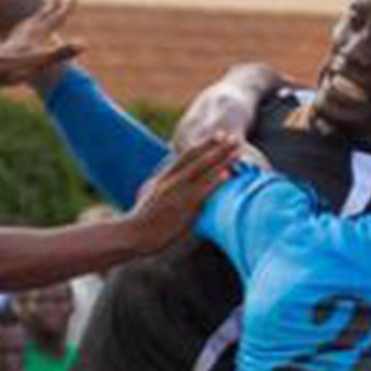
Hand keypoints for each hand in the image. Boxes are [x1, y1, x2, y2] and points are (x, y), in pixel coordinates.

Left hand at [0, 0, 80, 83]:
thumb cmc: (16, 66)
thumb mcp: (43, 60)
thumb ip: (63, 51)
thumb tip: (85, 44)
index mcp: (38, 32)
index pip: (56, 17)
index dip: (67, 8)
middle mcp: (28, 30)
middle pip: (44, 14)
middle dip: (53, 5)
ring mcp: (18, 35)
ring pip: (32, 19)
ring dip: (40, 12)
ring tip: (44, 8)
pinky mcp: (9, 42)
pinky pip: (21, 27)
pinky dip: (26, 23)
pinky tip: (23, 28)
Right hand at [123, 133, 242, 252]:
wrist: (132, 234)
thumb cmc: (139, 221)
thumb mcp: (146, 195)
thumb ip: (158, 185)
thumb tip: (162, 179)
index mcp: (163, 177)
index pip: (186, 155)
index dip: (204, 144)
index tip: (218, 136)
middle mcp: (171, 180)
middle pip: (198, 158)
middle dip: (217, 147)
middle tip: (234, 138)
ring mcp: (177, 191)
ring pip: (203, 170)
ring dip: (222, 159)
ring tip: (238, 151)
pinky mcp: (182, 206)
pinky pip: (202, 190)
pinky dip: (215, 181)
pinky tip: (227, 174)